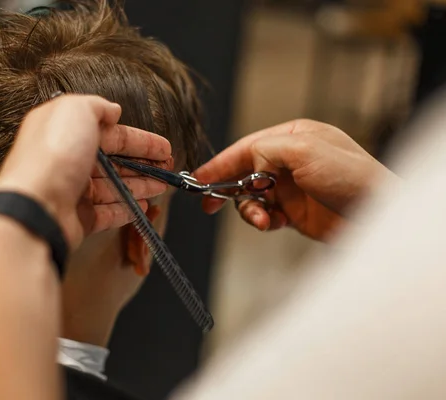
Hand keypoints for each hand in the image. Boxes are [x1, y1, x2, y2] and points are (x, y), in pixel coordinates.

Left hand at [0, 94, 170, 248]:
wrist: (35, 205)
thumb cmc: (53, 154)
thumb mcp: (75, 110)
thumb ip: (96, 106)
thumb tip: (112, 110)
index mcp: (67, 133)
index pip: (112, 134)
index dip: (141, 140)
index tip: (165, 147)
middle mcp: (69, 160)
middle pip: (114, 161)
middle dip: (144, 164)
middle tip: (167, 169)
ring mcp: (73, 191)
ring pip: (113, 187)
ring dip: (139, 186)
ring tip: (161, 187)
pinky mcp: (77, 218)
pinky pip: (107, 213)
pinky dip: (126, 210)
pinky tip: (143, 207)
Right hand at [194, 119, 397, 240]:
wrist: (379, 217)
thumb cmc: (353, 178)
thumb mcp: (305, 150)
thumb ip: (267, 149)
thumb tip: (249, 162)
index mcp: (294, 137)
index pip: (247, 146)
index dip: (220, 162)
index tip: (198, 177)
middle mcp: (291, 160)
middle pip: (245, 172)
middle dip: (228, 188)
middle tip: (208, 203)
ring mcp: (292, 187)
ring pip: (252, 197)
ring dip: (250, 210)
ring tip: (262, 220)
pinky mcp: (295, 212)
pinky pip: (265, 215)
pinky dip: (263, 221)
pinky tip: (273, 224)